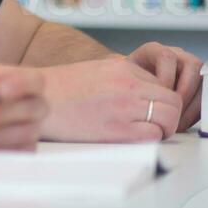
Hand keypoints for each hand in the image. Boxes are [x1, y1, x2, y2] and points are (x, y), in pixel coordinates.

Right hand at [37, 57, 183, 141]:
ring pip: (169, 118)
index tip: (148, 109)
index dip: (158, 99)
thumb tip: (142, 92)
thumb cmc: (59, 88)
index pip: (162, 83)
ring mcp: (125, 107)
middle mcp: (127, 85)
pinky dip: (149, 139)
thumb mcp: (95, 70)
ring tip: (145, 131)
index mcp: (122, 68)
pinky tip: (133, 137)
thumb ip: (122, 78)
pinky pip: (153, 136)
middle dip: (168, 114)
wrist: (34, 99)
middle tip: (155, 122)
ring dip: (162, 127)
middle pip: (172, 100)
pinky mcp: (118, 130)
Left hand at [127, 43, 203, 130]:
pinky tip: (182, 121)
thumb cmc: (123, 81)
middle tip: (173, 112)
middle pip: (191, 66)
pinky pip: (203, 94)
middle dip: (184, 92)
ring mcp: (187, 67)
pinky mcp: (195, 82)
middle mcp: (174, 55)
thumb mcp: (122, 78)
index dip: (166, 77)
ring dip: (192, 102)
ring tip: (178, 120)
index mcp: (153, 50)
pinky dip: (195, 109)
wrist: (126, 84)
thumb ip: (129, 83)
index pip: (166, 56)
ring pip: (201, 80)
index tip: (158, 95)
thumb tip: (139, 99)